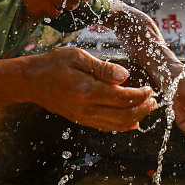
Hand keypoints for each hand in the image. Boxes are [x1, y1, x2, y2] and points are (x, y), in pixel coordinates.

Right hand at [26, 47, 156, 131]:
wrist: (31, 81)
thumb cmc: (54, 64)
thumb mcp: (77, 57)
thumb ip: (102, 68)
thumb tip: (125, 76)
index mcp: (86, 91)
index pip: (121, 97)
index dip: (139, 95)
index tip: (150, 90)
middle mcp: (85, 108)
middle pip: (122, 116)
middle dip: (141, 110)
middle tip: (154, 102)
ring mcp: (82, 117)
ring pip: (115, 125)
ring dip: (134, 119)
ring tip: (146, 109)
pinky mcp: (80, 120)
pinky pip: (104, 127)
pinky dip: (120, 126)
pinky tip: (131, 122)